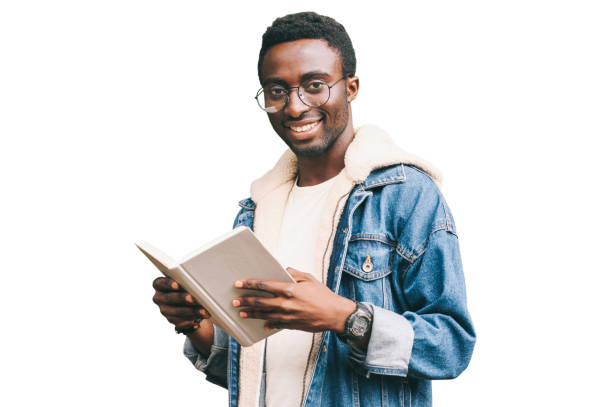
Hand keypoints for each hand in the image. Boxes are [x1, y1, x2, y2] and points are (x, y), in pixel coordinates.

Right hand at [152, 277, 210, 331]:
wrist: (187, 301)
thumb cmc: (185, 286)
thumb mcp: (184, 282)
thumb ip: (186, 282)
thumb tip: (196, 286)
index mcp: (159, 285)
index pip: (160, 283)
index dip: (168, 284)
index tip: (177, 285)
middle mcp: (159, 298)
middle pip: (169, 298)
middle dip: (182, 298)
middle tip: (192, 298)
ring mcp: (164, 310)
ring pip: (176, 312)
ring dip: (191, 311)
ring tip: (203, 310)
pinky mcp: (172, 320)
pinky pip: (182, 320)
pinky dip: (194, 317)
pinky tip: (203, 314)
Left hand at [233, 267, 355, 332]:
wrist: (335, 315)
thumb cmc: (323, 295)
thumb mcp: (309, 279)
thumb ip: (294, 273)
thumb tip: (284, 270)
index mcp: (289, 289)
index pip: (264, 285)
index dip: (250, 283)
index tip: (239, 283)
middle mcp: (286, 303)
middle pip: (260, 301)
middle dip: (245, 300)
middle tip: (234, 300)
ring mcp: (288, 316)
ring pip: (264, 315)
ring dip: (251, 313)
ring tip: (241, 312)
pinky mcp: (291, 325)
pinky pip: (275, 324)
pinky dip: (267, 323)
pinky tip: (261, 324)